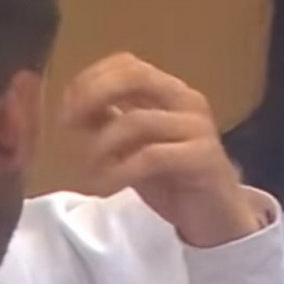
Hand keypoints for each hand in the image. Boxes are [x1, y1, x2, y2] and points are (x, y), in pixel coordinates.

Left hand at [61, 52, 261, 246]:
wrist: (217, 218)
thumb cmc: (173, 180)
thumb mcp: (133, 148)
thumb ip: (109, 124)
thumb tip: (74, 107)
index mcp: (170, 92)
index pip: (127, 64)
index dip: (91, 79)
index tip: (66, 109)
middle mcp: (187, 100)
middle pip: (134, 76)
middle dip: (93, 94)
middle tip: (68, 123)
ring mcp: (198, 127)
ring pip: (136, 121)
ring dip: (100, 147)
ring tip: (89, 172)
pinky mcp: (202, 158)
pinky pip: (151, 157)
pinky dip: (119, 171)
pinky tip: (106, 187)